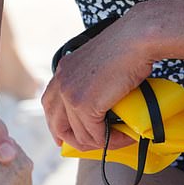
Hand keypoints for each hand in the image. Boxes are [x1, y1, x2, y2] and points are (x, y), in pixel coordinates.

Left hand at [42, 8, 154, 151]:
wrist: (135, 39)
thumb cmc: (126, 47)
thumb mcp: (98, 63)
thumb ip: (90, 81)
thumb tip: (98, 105)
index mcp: (63, 70)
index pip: (48, 104)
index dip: (55, 125)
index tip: (65, 138)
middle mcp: (62, 82)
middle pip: (57, 125)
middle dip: (74, 141)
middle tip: (94, 145)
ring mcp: (71, 95)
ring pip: (80, 135)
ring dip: (101, 142)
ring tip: (121, 137)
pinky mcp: (85, 106)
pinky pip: (96, 135)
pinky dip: (112, 140)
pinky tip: (125, 135)